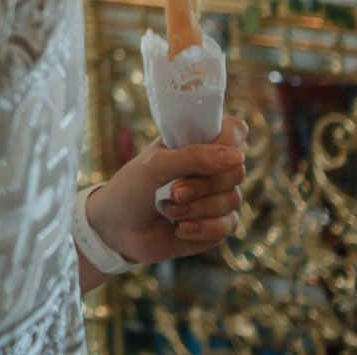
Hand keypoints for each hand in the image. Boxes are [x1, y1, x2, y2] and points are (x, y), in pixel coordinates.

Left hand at [90, 115, 247, 267]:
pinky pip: (228, 225)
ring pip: (232, 200)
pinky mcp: (218, 225)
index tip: (213, 150)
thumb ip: (194, 157)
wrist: (118, 227)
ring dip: (196, 208)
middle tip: (173, 191)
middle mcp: (211, 169)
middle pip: (236, 170)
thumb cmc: (133, 187)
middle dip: (203, 184)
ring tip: (168, 210)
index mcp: (196, 144)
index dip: (230, 138)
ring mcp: (217, 198)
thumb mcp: (156, 165)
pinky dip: (202, 228)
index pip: (232, 129)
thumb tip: (238, 158)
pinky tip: (180, 228)